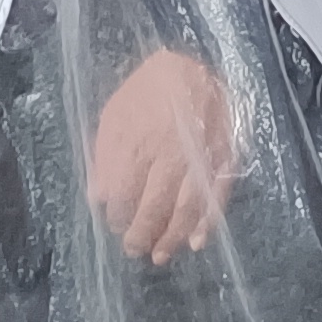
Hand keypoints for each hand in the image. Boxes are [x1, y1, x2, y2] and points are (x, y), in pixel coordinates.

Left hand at [83, 49, 239, 264]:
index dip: (117, 216)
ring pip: (187, 207)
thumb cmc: (144, 92)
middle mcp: (169, 153)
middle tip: (134, 249)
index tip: (115, 223)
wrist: (187, 65)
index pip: (123, 195)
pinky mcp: (224, 155)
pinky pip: (218, 194)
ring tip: (160, 256)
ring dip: (173, 237)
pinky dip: (209, 221)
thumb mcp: (113, 116)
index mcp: (137, 142)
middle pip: (154, 207)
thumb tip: (97, 198)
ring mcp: (199, 155)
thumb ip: (104, 157)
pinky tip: (199, 241)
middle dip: (142, 236)